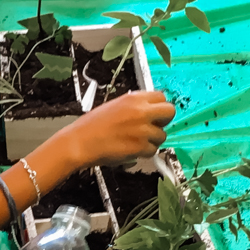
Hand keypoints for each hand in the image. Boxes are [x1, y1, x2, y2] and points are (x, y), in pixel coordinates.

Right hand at [55, 90, 175, 169]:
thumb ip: (134, 106)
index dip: (159, 107)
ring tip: (137, 141)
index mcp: (134, 99)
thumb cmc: (92, 125)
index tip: (154, 114)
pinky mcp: (140, 147)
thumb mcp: (115, 106)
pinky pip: (153, 150)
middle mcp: (141, 112)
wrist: (79, 142)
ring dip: (153, 140)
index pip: (162, 97)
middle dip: (164, 121)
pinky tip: (132, 149)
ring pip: (162, 135)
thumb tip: (149, 109)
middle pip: (170, 112)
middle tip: (153, 127)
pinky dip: (145, 152)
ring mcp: (142, 130)